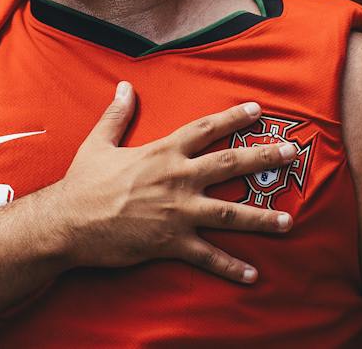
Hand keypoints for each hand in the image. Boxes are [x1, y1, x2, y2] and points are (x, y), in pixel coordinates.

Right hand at [49, 83, 295, 283]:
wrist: (68, 223)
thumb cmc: (83, 183)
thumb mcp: (99, 143)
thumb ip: (117, 114)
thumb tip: (125, 87)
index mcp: (163, 151)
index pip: (206, 128)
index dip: (233, 117)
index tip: (258, 110)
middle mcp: (178, 178)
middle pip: (230, 164)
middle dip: (264, 157)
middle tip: (292, 153)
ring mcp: (178, 212)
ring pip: (230, 213)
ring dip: (261, 217)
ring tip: (288, 221)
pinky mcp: (172, 242)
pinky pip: (208, 256)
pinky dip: (231, 267)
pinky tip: (252, 274)